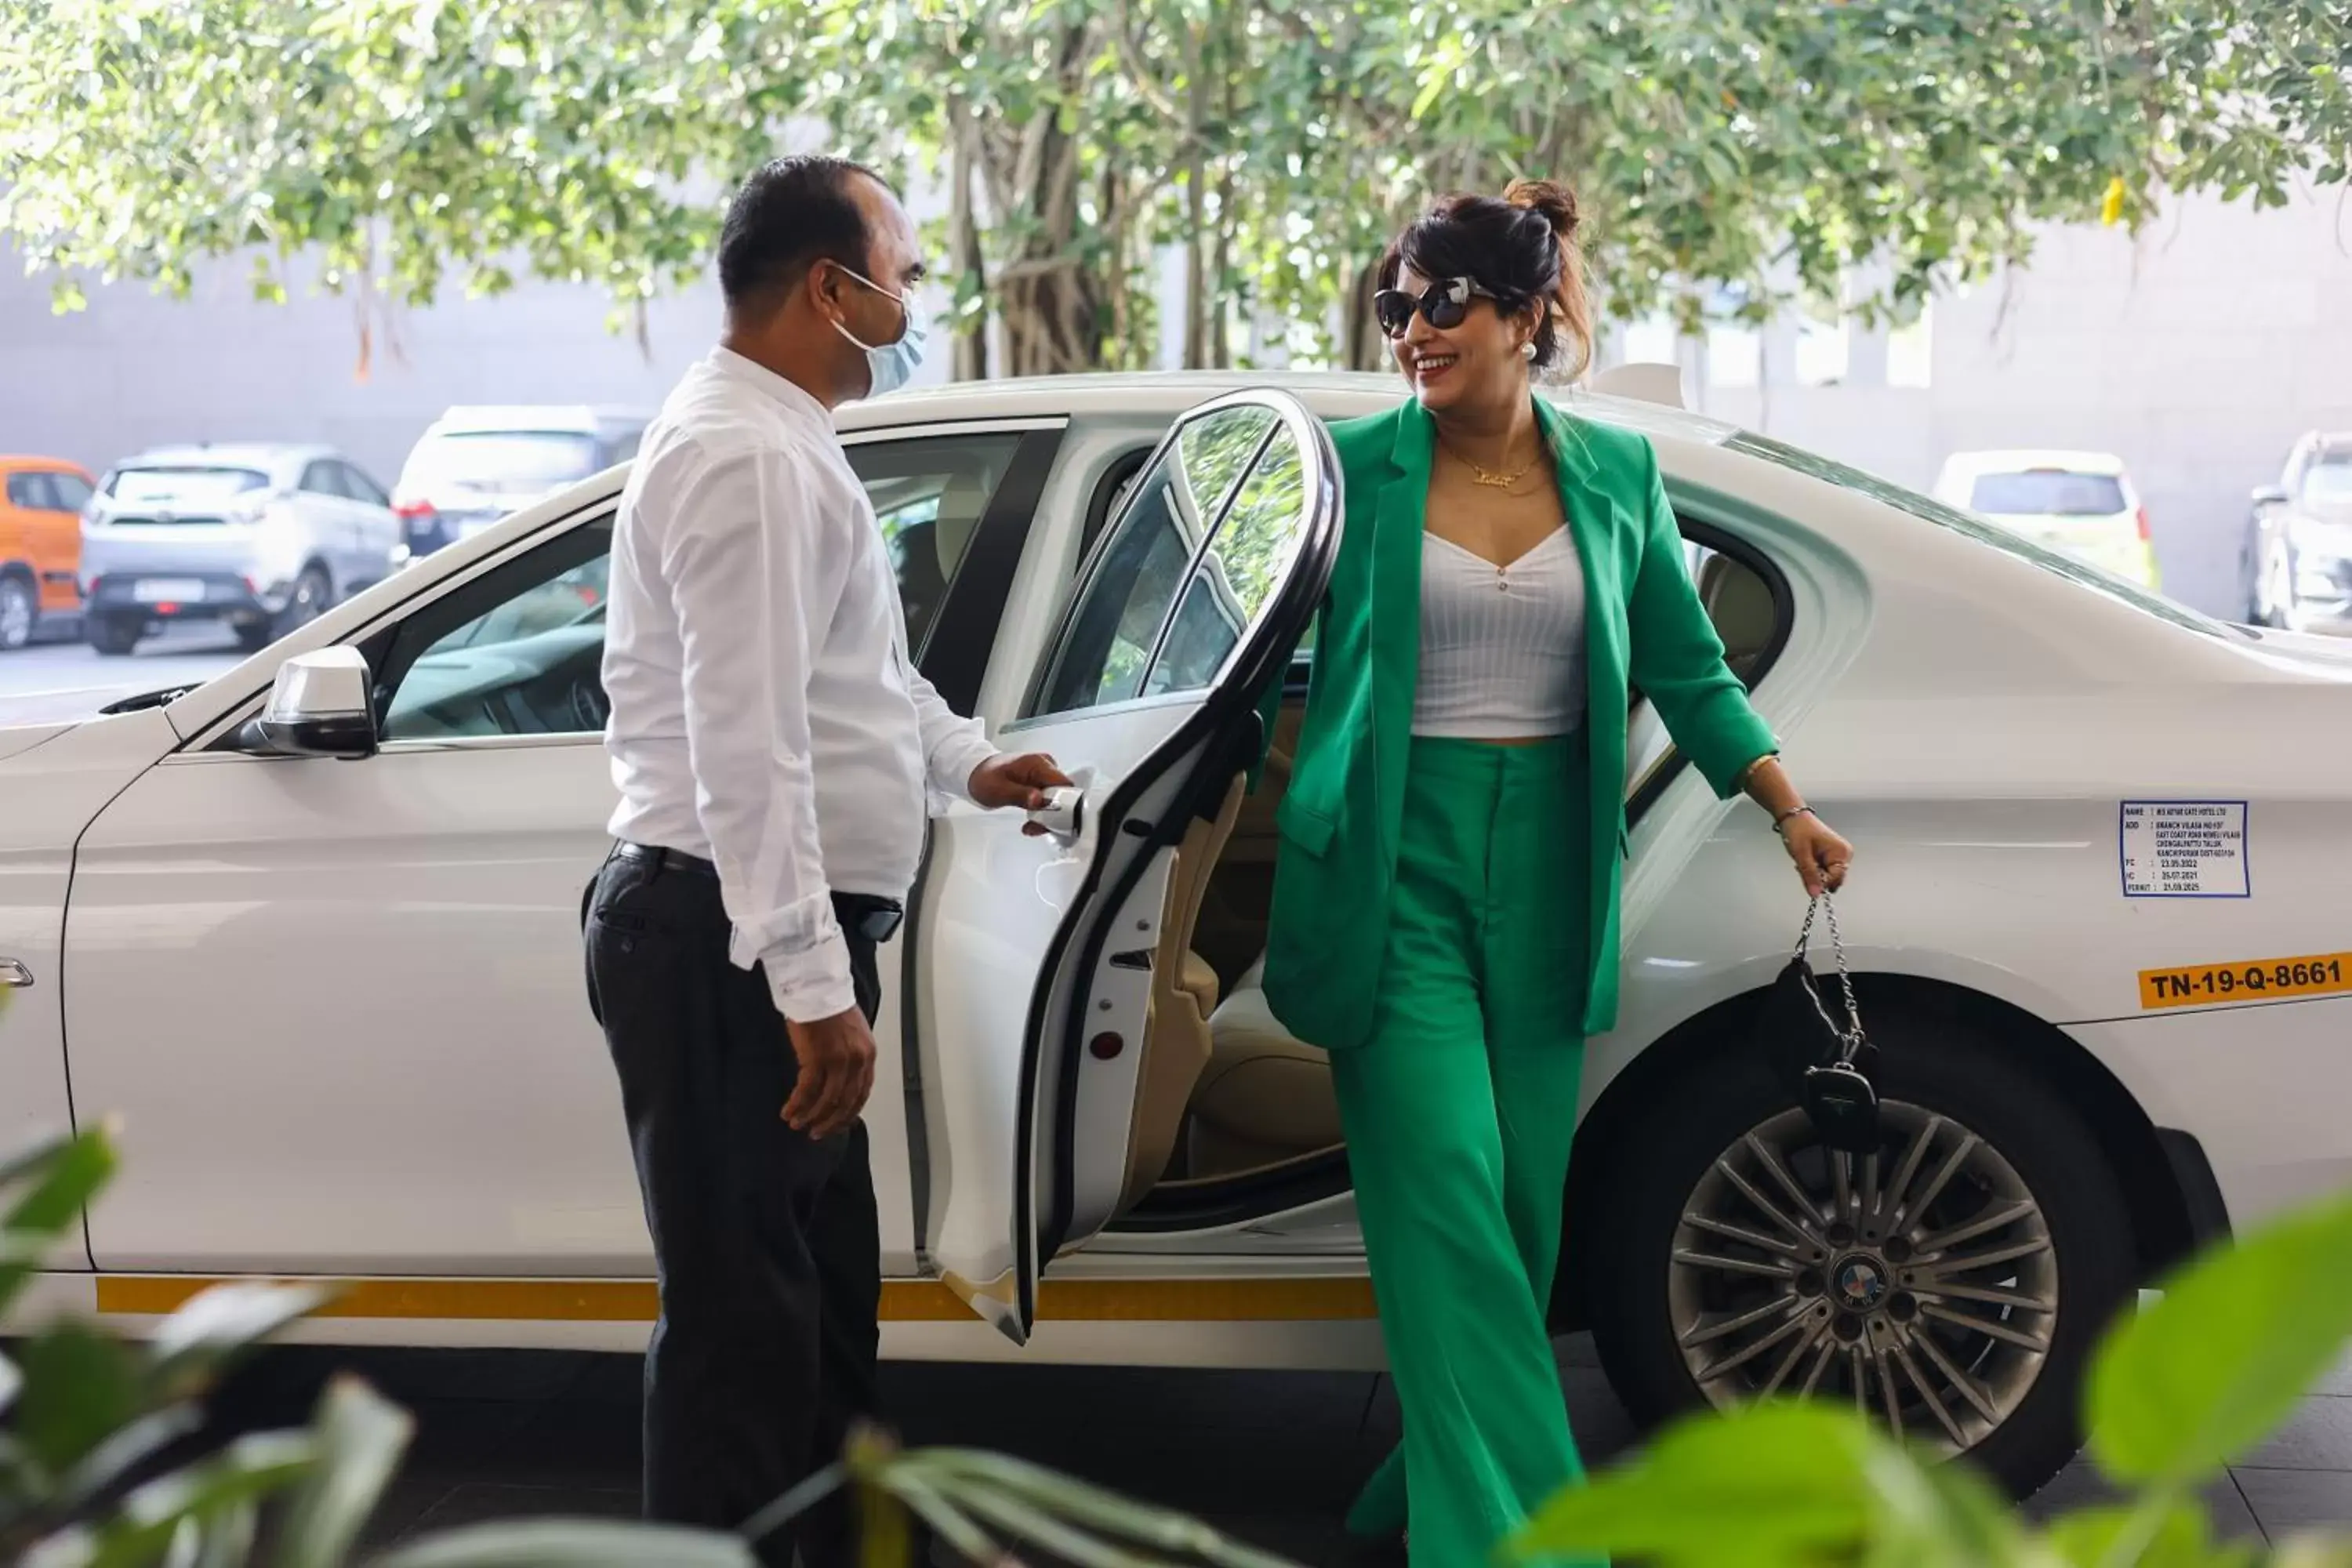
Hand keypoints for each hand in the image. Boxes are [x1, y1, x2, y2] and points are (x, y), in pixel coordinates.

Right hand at [782, 1006, 876, 1138]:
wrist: (816, 986)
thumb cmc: (829, 1004)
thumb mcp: (851, 1032)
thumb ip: (851, 1055)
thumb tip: (841, 1078)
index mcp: (868, 1054)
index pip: (863, 1093)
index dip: (849, 1113)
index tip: (837, 1124)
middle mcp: (858, 1061)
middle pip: (846, 1102)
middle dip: (830, 1121)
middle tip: (816, 1132)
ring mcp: (839, 1061)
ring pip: (827, 1101)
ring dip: (811, 1116)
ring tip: (797, 1124)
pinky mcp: (817, 1059)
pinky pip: (807, 1091)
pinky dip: (797, 1105)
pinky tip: (788, 1111)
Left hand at [969, 752, 1075, 835]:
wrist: (976, 772)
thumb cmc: (984, 777)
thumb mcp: (998, 790)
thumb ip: (1020, 795)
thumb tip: (1039, 800)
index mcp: (1037, 763)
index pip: (1064, 784)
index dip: (1063, 804)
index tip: (1050, 819)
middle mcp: (1045, 765)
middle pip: (1064, 793)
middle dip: (1054, 814)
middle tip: (1036, 826)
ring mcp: (1044, 773)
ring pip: (1059, 799)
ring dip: (1048, 816)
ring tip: (1031, 825)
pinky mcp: (1041, 782)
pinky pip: (1051, 799)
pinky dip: (1043, 812)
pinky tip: (1032, 820)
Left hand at [1779, 810, 1853, 898]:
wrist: (1792, 816)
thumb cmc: (1798, 830)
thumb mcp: (1802, 855)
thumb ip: (1810, 875)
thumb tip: (1816, 894)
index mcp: (1842, 852)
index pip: (1836, 879)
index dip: (1821, 881)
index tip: (1807, 873)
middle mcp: (1844, 854)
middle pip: (1832, 879)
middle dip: (1816, 876)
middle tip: (1803, 864)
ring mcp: (1839, 855)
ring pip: (1827, 876)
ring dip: (1814, 873)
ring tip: (1804, 859)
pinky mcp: (1832, 856)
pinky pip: (1824, 870)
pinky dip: (1814, 869)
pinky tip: (1807, 859)